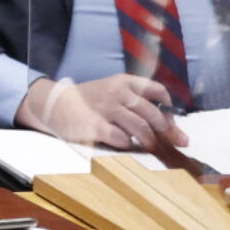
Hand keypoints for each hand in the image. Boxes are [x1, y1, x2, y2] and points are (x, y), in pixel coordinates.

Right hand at [15, 74, 189, 149]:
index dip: (170, 108)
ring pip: (140, 126)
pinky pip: (120, 137)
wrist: (53, 102)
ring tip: (153, 147)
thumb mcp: (113, 91)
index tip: (174, 122)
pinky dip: (129, 143)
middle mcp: (118, 92)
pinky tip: (128, 145)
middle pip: (152, 112)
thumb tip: (167, 122)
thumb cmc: (90, 101)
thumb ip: (135, 102)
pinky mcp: (94, 125)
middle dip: (168, 130)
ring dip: (151, 139)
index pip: (158, 90)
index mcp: (125, 82)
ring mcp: (106, 108)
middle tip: (177, 141)